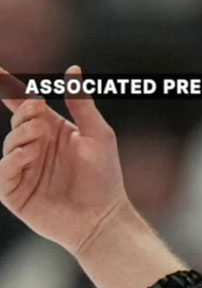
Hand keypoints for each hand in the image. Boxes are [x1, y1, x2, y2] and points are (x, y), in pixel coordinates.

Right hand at [0, 64, 129, 256]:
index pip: (23, 103)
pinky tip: (29, 154)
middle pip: (18, 121)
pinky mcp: (14, 191)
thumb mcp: (99, 135)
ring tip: (40, 136)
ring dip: (22, 135)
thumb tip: (73, 69)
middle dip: (24, 113)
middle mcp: (33, 146)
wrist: (104, 218)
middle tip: (38, 109)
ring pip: (10, 143)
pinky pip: (3, 171)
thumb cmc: (105, 178)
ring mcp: (22, 168)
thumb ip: (82, 103)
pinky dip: (13, 160)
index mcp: (51, 129)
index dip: (8, 86)